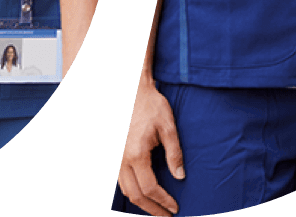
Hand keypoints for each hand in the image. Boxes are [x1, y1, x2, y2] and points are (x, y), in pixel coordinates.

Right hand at [118, 82, 184, 216]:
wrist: (134, 91)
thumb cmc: (152, 106)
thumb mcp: (168, 127)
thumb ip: (174, 153)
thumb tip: (180, 176)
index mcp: (136, 154)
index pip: (150, 188)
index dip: (163, 201)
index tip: (174, 207)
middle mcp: (122, 160)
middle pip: (135, 195)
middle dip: (152, 209)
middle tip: (166, 215)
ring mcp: (116, 159)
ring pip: (125, 190)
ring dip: (141, 203)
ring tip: (156, 208)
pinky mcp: (115, 156)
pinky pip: (121, 181)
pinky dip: (133, 191)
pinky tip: (144, 193)